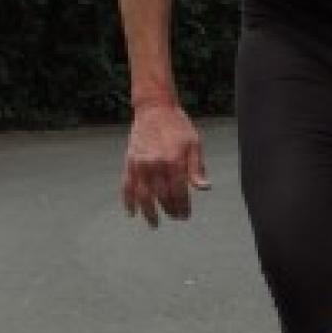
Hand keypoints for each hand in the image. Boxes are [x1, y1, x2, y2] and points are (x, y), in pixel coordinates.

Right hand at [121, 102, 210, 226]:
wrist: (154, 109)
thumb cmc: (178, 126)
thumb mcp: (194, 144)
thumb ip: (197, 168)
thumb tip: (205, 188)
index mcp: (173, 160)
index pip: (179, 192)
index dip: (183, 206)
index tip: (185, 215)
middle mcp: (155, 164)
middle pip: (162, 196)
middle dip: (170, 210)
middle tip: (175, 217)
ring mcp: (140, 164)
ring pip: (143, 195)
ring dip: (148, 212)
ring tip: (154, 223)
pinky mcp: (129, 162)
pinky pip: (126, 186)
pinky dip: (128, 201)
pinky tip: (132, 213)